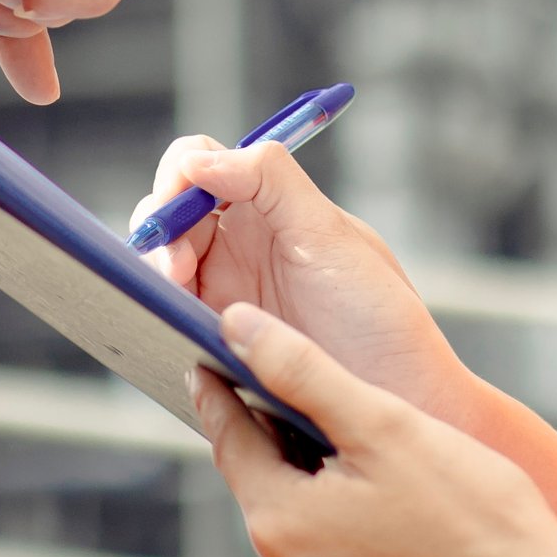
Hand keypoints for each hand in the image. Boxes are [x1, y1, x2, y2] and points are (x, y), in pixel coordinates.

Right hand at [136, 131, 469, 420]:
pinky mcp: (214, 342)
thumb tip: (201, 157)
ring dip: (154, 270)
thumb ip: (270, 180)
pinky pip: (167, 316)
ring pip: (161, 263)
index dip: (179, 173)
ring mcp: (225, 293)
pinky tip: (167, 323)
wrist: (401, 399)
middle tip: (176, 267)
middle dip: (160, 228)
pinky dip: (155, 312)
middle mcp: (241, 243)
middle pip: (170, 212)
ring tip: (174, 295)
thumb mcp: (329, 236)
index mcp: (269, 205)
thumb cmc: (380, 318)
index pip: (201, 163)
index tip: (178, 199)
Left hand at [192, 304, 556, 556]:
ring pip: (301, 555)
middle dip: (301, 467)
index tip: (209, 370)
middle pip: (272, 499)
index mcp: (279, 521)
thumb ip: (301, 370)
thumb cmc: (476, 513)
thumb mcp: (387, 424)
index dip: (226, 398)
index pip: (232, 441)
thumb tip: (234, 325)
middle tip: (359, 444)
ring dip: (328, 526)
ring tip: (396, 511)